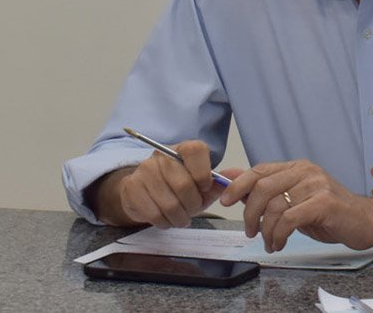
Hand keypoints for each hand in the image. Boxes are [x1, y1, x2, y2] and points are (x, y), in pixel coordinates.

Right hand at [114, 140, 238, 228]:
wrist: (142, 191)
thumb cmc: (176, 187)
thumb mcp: (200, 184)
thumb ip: (219, 181)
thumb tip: (240, 175)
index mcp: (181, 149)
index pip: (196, 151)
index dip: (203, 174)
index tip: (204, 188)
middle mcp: (161, 156)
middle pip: (184, 185)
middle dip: (193, 205)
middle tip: (191, 209)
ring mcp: (144, 171)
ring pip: (170, 205)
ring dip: (180, 218)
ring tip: (180, 216)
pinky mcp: (132, 188)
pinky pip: (154, 214)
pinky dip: (165, 222)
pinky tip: (166, 218)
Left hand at [219, 160, 372, 251]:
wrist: (367, 222)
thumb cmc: (329, 213)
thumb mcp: (293, 200)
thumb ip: (266, 191)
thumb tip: (229, 180)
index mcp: (296, 167)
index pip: (258, 170)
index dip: (238, 185)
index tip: (224, 201)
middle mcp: (305, 171)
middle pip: (262, 187)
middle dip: (249, 212)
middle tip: (249, 231)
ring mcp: (316, 185)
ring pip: (275, 205)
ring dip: (266, 229)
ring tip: (269, 242)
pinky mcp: (325, 202)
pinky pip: (290, 218)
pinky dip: (279, 234)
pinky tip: (279, 243)